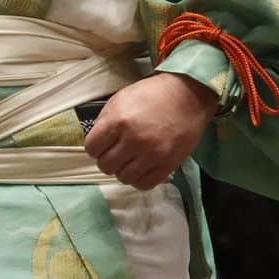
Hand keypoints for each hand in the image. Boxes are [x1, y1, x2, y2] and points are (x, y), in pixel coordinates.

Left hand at [83, 72, 217, 190]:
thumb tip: (96, 142)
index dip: (94, 147)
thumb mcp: (120, 99)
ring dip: (123, 170)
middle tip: (114, 152)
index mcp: (118, 120)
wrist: (186, 96)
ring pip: (123, 178)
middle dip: (107, 159)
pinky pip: (144, 184)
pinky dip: (139, 179)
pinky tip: (140, 168)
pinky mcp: (168, 165)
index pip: (92, 148)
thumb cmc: (151, 95)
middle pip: (106, 165)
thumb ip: (105, 121)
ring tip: (128, 159)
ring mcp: (151, 154)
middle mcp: (134, 139)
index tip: (100, 145)